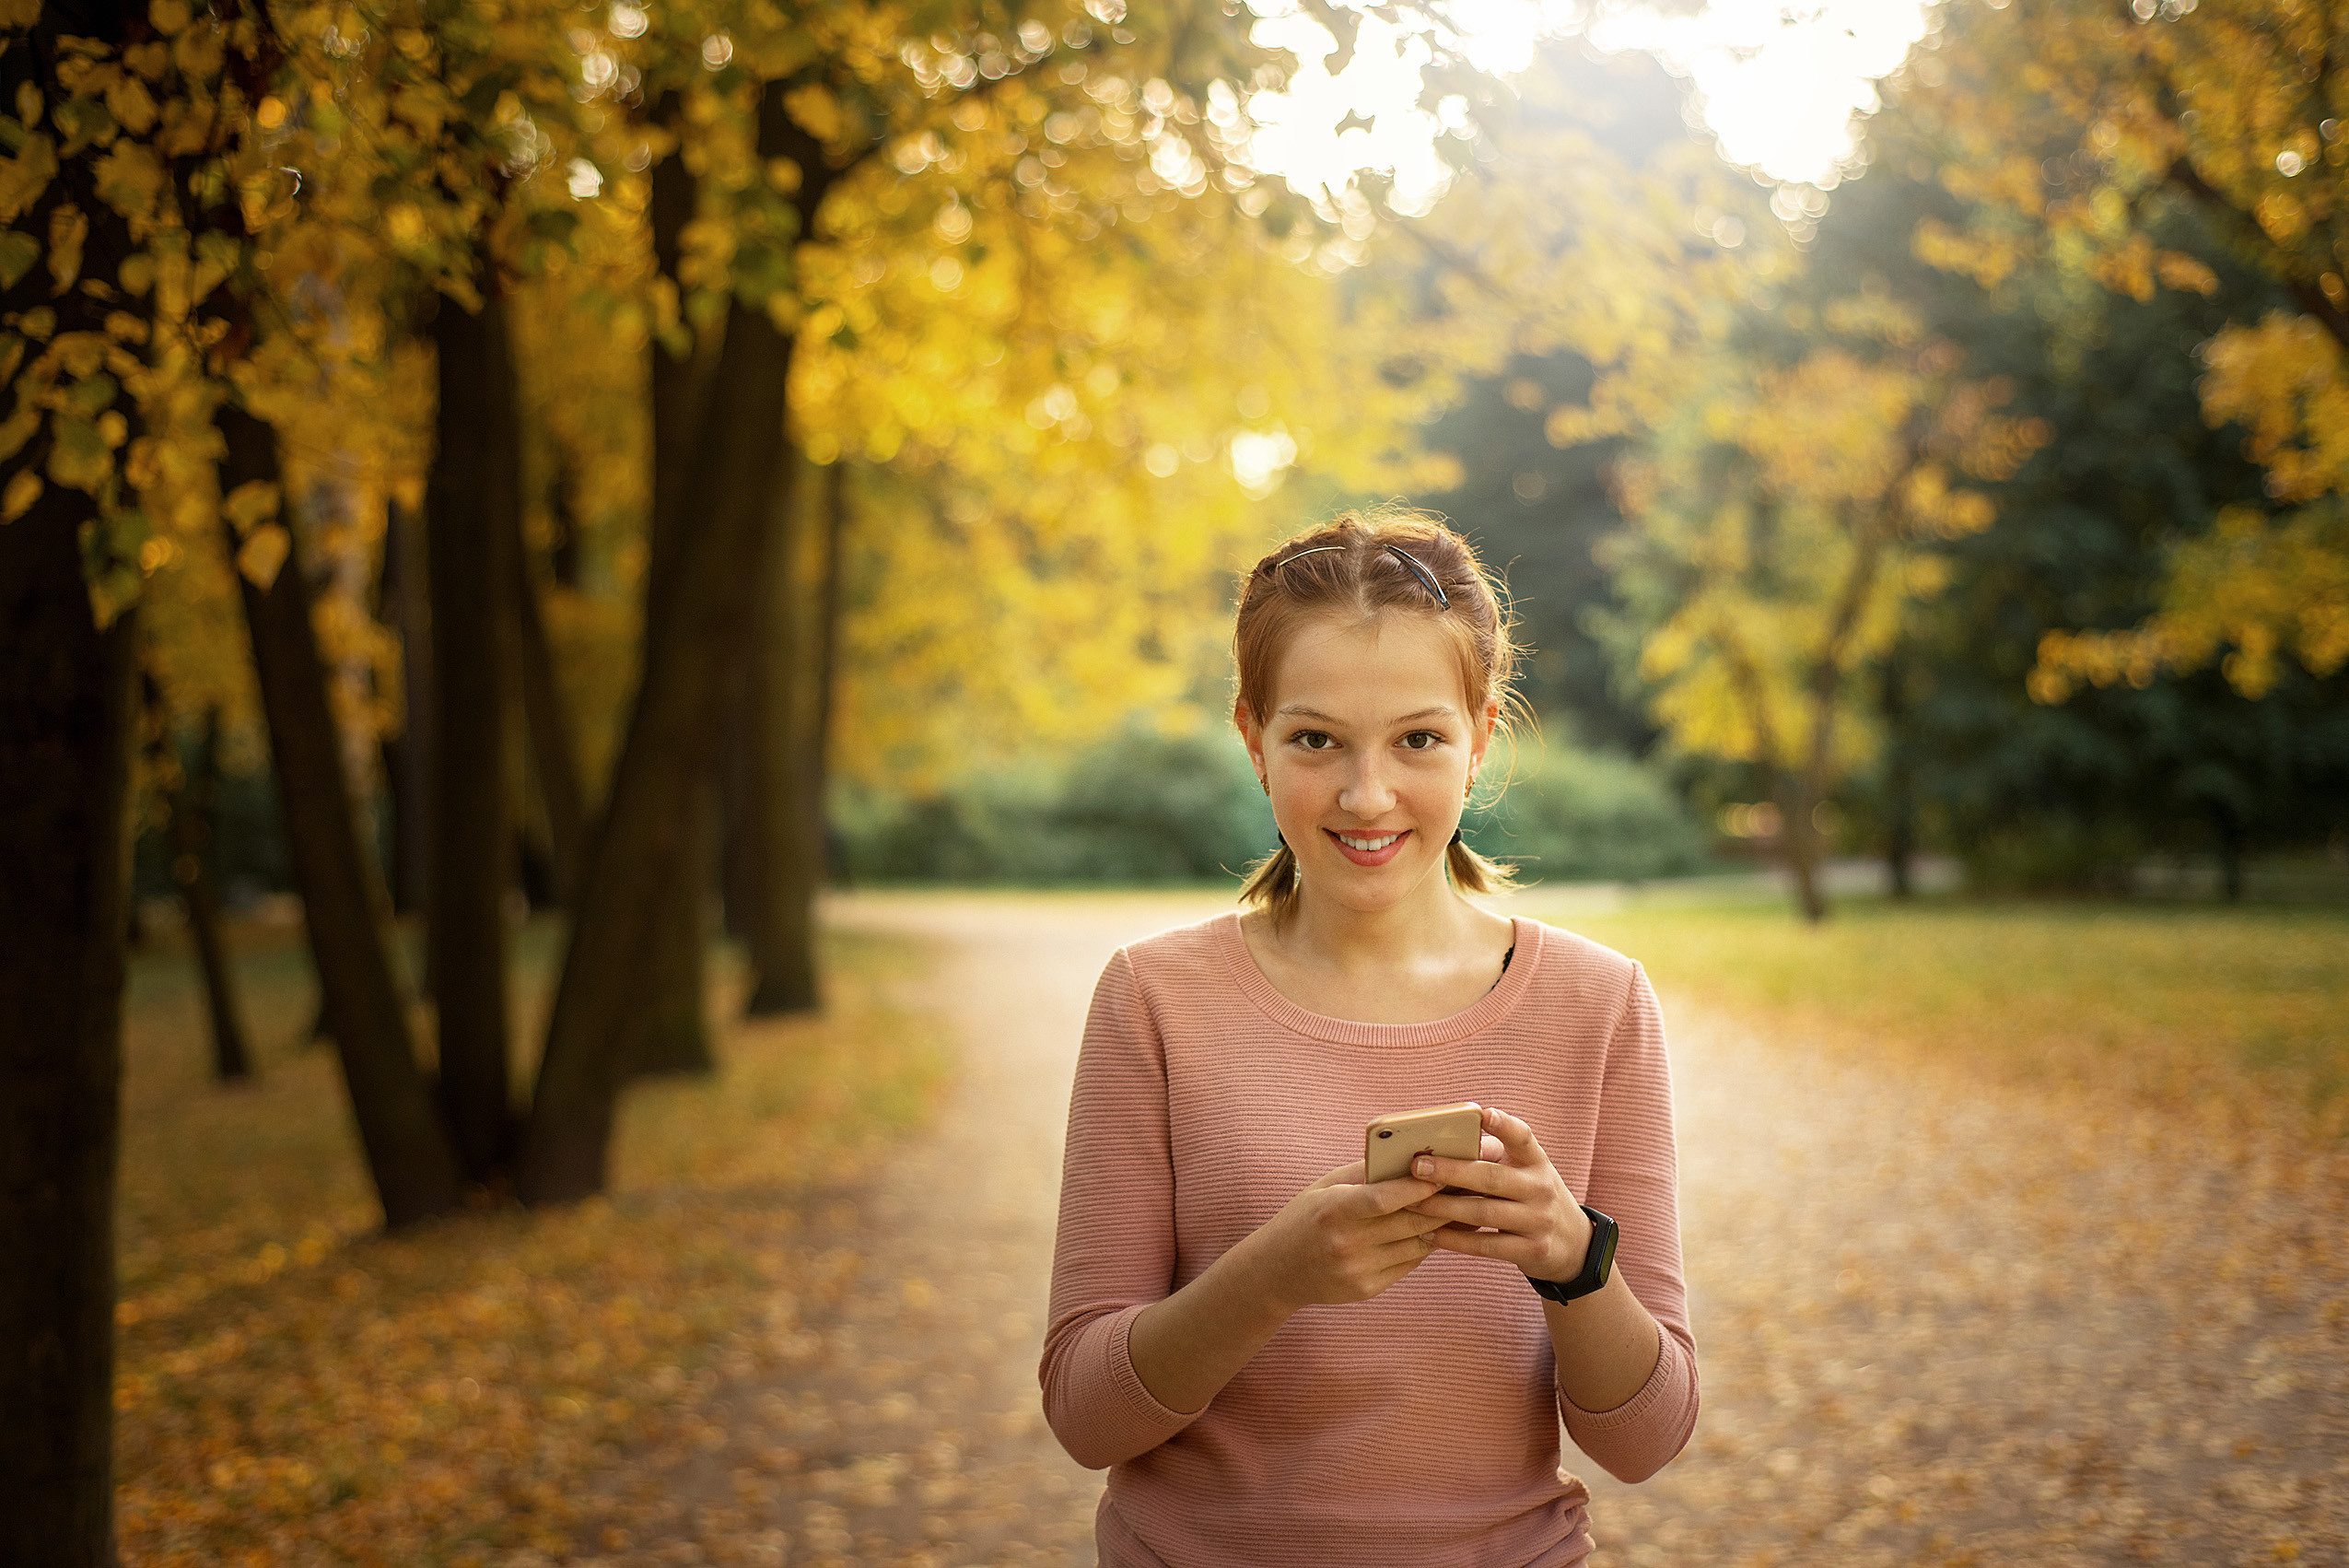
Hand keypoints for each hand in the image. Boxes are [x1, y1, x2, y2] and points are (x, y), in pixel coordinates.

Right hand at [1245, 1158, 1450, 1311]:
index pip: (1384, 1198)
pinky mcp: (1367, 1289)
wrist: (1277, 1270)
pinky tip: (1434, 1230)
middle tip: (1469, 1187)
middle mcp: (1347, 1243)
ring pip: (1416, 1245)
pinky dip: (1423, 1245)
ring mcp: (1358, 1269)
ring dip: (1441, 1226)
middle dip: (1442, 1204)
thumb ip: (1366, 1173)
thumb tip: (1412, 1158)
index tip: (1445, 1173)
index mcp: (1334, 1210)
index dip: (1418, 1187)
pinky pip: (1408, 1263)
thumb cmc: (1306, 1217)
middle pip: (1410, 1223)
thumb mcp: (1326, 1187)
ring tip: (1462, 1207)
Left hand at [1406, 1106, 1594, 1284]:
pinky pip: (1486, 1246)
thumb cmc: (1532, 1198)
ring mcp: (1538, 1221)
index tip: (1482, 1112)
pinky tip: (1429, 1234)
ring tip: (1412, 1203)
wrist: (1573, 1244)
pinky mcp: (1531, 1250)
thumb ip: (1494, 1159)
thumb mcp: (1527, 1173)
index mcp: (1537, 1162)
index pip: (1523, 1137)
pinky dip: (1455, 1240)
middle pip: (1491, 1177)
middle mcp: (1540, 1188)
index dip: (1503, 1124)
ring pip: (1483, 1212)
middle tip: (1417, 1166)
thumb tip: (1439, 1147)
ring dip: (1444, 1207)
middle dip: (1451, 1171)